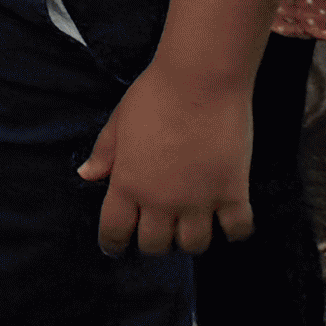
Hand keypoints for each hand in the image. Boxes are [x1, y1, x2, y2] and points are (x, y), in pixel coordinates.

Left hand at [76, 64, 253, 254]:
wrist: (201, 78)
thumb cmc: (156, 94)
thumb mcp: (119, 122)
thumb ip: (104, 153)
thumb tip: (87, 175)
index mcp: (127, 184)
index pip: (114, 232)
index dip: (113, 244)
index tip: (117, 247)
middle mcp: (160, 201)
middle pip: (155, 246)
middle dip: (155, 242)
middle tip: (160, 229)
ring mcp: (198, 200)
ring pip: (194, 245)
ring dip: (191, 239)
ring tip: (193, 225)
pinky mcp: (232, 191)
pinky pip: (237, 229)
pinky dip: (235, 231)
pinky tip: (229, 222)